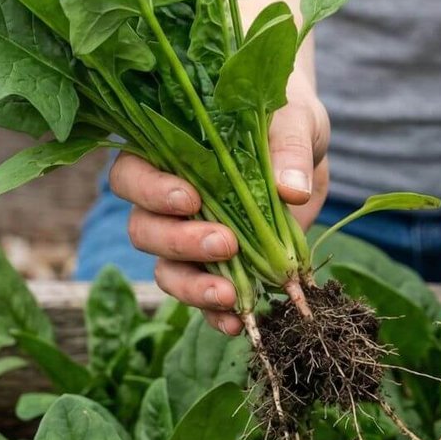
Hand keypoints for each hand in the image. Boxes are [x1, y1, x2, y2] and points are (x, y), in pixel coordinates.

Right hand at [111, 74, 328, 334]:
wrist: (307, 147)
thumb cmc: (287, 116)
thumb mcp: (294, 121)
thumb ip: (288, 149)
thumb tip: (292, 190)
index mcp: (166, 153)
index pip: (133, 176)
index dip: (152, 192)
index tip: (189, 199)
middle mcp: (165, 200)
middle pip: (144, 230)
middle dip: (180, 242)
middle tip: (225, 243)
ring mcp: (188, 237)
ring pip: (166, 269)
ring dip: (194, 286)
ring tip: (231, 295)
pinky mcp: (217, 266)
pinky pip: (202, 296)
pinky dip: (215, 314)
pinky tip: (237, 323)